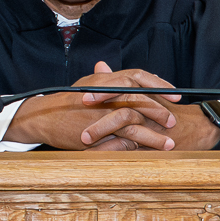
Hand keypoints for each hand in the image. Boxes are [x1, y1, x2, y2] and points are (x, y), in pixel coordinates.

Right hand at [4, 60, 201, 151]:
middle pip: (142, 97)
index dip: (158, 84)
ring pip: (137, 119)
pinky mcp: (100, 128)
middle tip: (175, 119)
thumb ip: (101, 79)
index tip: (174, 93)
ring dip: (155, 133)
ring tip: (170, 142)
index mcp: (106, 79)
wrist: (44, 116)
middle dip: (161, 109)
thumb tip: (107, 68)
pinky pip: (127, 136)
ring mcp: (104, 110)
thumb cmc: (65, 102)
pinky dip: (141, 144)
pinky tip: (152, 151)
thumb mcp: (85, 85)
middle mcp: (107, 91)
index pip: (138, 76)